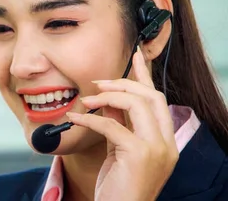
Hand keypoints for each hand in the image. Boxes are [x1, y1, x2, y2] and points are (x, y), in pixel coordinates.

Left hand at [66, 46, 178, 200]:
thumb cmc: (118, 187)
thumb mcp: (119, 151)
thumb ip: (119, 125)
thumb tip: (106, 100)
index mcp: (164, 141)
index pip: (158, 99)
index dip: (145, 75)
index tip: (135, 55)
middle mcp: (166, 143)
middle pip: (151, 96)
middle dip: (124, 82)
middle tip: (98, 82)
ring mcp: (156, 149)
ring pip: (137, 104)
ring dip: (108, 96)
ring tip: (87, 99)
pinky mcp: (139, 154)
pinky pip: (112, 125)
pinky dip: (91, 118)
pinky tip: (76, 119)